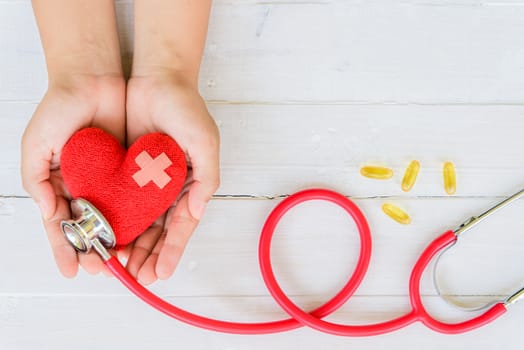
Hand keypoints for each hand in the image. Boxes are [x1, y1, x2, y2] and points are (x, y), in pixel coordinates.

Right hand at [21, 76, 125, 277]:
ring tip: (122, 261)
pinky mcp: (127, 170)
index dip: (65, 249)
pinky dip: (134, 218)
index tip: (72, 270)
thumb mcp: (36, 144)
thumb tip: (48, 213)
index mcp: (57, 184)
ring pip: (112, 219)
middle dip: (93, 251)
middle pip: (88, 228)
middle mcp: (83, 187)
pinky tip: (140, 234)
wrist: (92, 79)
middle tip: (102, 269)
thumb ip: (35, 179)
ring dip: (115, 241)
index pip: (60, 225)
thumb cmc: (58, 108)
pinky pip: (132, 198)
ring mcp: (106, 180)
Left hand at [125, 75, 219, 283]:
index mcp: (191, 184)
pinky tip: (108, 238)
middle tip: (137, 278)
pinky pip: (121, 203)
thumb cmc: (186, 108)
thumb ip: (206, 177)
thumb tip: (198, 211)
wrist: (157, 79)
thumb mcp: (204, 141)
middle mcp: (170, 188)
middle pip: (160, 230)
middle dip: (150, 256)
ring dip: (132, 246)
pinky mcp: (127, 173)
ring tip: (121, 268)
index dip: (172, 250)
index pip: (183, 225)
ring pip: (140, 222)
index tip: (160, 273)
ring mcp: (148, 183)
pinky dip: (116, 222)